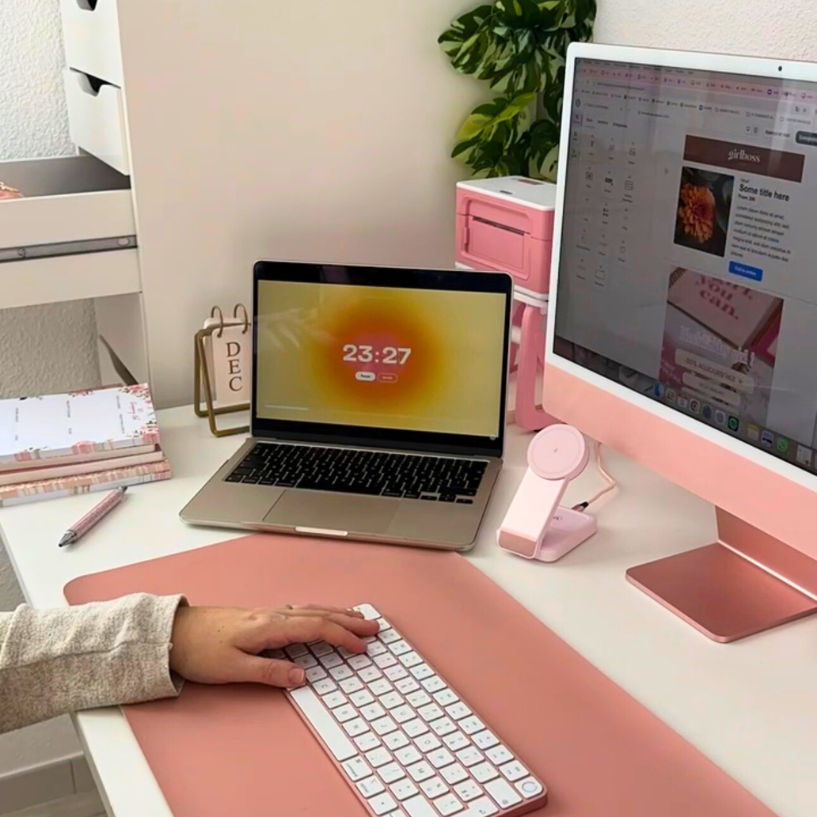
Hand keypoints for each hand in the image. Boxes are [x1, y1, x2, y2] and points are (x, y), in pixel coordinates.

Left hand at [169, 603, 378, 687]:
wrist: (174, 633)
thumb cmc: (199, 651)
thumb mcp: (233, 669)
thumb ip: (270, 672)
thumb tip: (303, 676)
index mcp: (270, 626)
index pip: (317, 629)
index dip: (343, 637)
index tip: (363, 646)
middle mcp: (272, 616)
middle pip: (320, 615)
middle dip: (349, 621)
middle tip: (374, 627)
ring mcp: (266, 614)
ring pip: (311, 610)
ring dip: (336, 614)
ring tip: (357, 618)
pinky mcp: (260, 618)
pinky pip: (300, 611)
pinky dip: (318, 613)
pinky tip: (319, 615)